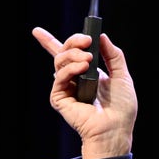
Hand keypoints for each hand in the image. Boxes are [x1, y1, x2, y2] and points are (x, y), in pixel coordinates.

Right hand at [33, 27, 137, 158]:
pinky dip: (70, 69)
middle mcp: (74, 79)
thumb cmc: (122, 107)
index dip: (49, 42)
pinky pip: (59, 78)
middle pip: (63, 53)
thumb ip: (113, 56)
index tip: (37, 31)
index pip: (67, 55)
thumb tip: (102, 36)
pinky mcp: (60, 98)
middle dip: (73, 41)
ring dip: (74, 55)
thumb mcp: (122, 76)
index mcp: (87, 74)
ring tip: (88, 59)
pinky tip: (83, 68)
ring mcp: (66, 88)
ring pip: (59, 62)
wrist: (116, 128)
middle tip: (87, 40)